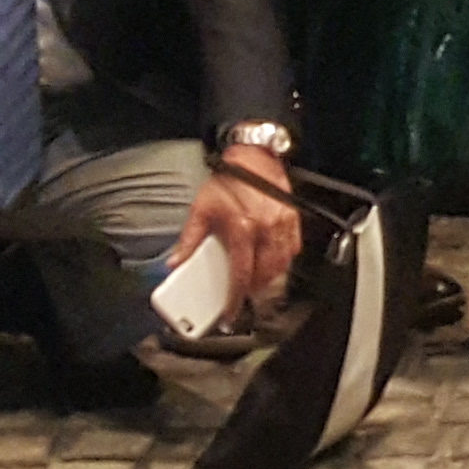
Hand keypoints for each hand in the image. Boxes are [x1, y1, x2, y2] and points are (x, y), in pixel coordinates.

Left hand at [174, 149, 305, 311]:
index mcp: (241, 229)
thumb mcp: (201, 209)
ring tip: (257, 281)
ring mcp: (282, 223)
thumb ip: (188, 239)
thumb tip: (175, 263)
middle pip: (265, 273)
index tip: (230, 312)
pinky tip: (274, 261)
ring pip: (282, 264)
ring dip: (270, 278)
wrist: (253, 156)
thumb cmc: (228, 181)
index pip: (241, 274)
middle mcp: (265, 228)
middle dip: (253, 290)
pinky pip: (294, 248)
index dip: (235, 298)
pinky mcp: (293, 217)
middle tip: (242, 295)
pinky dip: (285, 260)